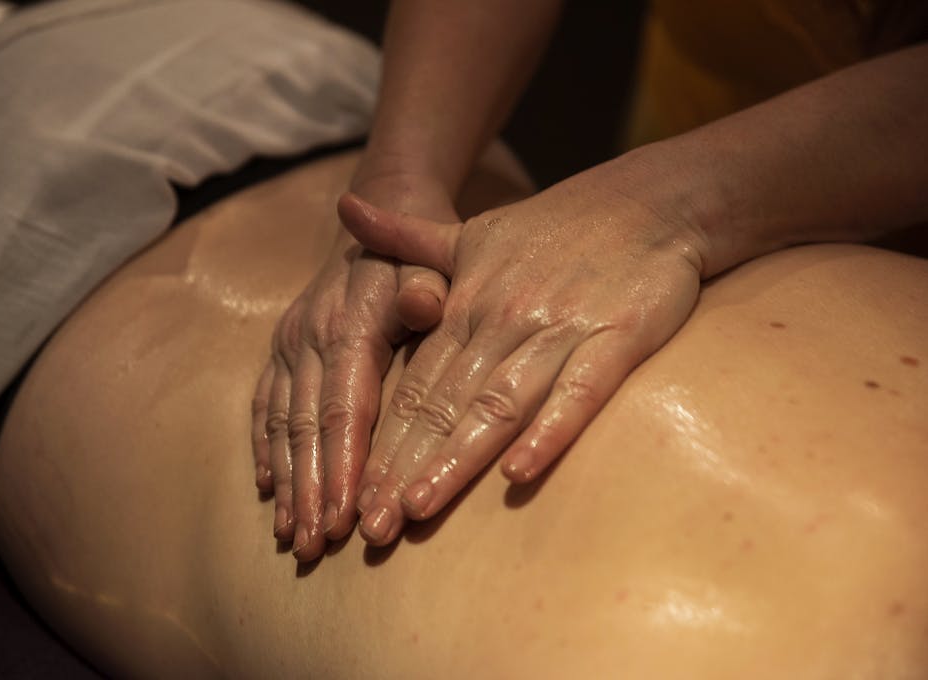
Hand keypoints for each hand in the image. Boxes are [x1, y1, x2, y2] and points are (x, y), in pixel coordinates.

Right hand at [252, 172, 456, 561]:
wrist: (383, 211)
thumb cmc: (419, 251)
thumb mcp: (434, 259)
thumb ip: (429, 286)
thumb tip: (425, 304)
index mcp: (351, 323)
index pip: (345, 408)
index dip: (342, 466)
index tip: (344, 518)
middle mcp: (310, 336)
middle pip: (308, 427)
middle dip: (310, 491)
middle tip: (314, 547)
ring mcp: (290, 343)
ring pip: (282, 423)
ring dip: (286, 482)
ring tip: (292, 536)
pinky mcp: (282, 348)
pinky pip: (265, 405)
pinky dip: (265, 449)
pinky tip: (267, 489)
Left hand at [337, 170, 707, 545]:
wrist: (651, 200)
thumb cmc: (555, 227)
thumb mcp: (471, 231)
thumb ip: (406, 238)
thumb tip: (344, 207)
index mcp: (467, 303)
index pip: (415, 386)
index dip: (382, 440)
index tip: (352, 493)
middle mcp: (504, 320)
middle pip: (446, 405)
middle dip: (405, 467)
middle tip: (372, 527)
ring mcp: (560, 328)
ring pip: (499, 403)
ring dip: (458, 457)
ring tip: (420, 506)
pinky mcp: (617, 336)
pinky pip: (579, 390)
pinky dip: (549, 430)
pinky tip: (519, 473)